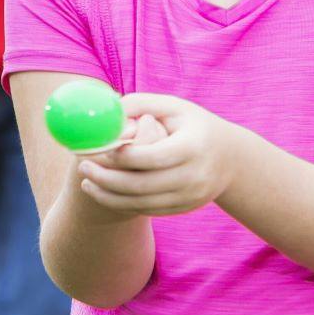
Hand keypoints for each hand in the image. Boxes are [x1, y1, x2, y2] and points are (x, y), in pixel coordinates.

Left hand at [76, 93, 242, 217]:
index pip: (151, 157)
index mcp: (193, 147)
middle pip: (142, 184)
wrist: (231, 160)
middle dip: (106, 179)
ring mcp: (190, 197)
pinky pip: (148, 210)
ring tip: (86, 182)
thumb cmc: (194, 126)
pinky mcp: (184, 209)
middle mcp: (194, 176)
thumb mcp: (174, 107)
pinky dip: (123, 203)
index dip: (122, 156)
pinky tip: (106, 191)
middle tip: (82, 168)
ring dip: (108, 195)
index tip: (98, 149)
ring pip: (141, 203)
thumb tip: (107, 112)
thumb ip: (140, 104)